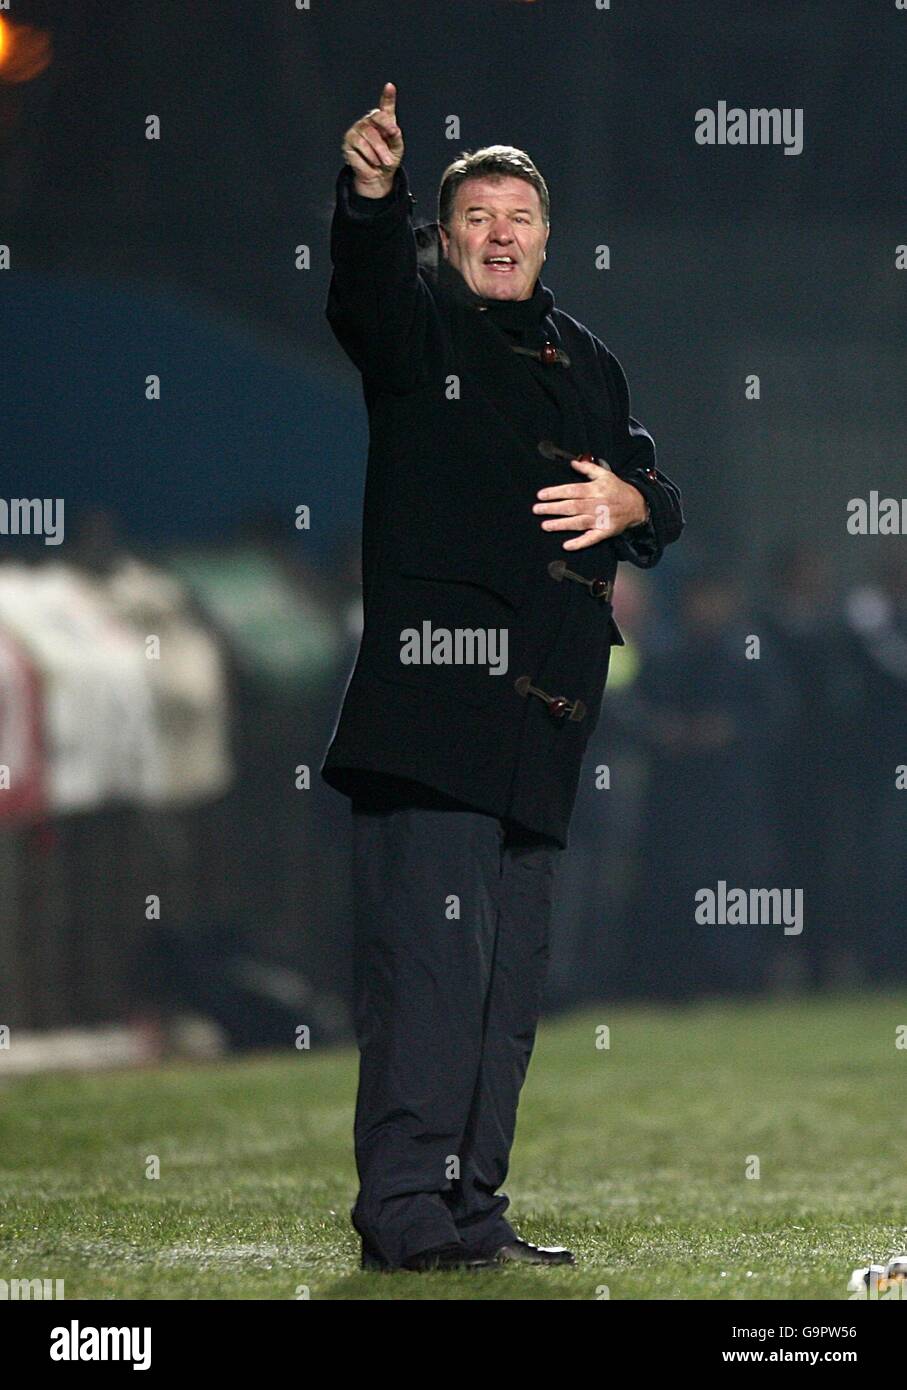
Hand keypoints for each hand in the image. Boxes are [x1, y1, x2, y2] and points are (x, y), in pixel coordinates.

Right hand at [341, 82, 403, 196]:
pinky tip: (371, 162)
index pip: (385, 107)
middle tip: (389, 160)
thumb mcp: (397, 149)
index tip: (390, 87)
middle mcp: (367, 121)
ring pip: (366, 137)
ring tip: (381, 163)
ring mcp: (356, 130)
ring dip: (377, 153)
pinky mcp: (348, 142)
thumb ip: (396, 138)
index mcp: (381, 120)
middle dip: (383, 145)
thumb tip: (394, 129)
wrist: (377, 177)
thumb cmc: (387, 159)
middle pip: (374, 124)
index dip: (388, 96)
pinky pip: (358, 147)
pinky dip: (368, 157)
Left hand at [532, 457, 648, 550]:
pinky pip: (591, 539)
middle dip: (553, 508)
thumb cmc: (618, 489)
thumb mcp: (605, 474)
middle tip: (537, 509)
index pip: (572, 490)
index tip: (541, 495)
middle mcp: (597, 504)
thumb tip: (573, 462)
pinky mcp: (605, 531)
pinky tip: (567, 545)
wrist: (637, 505)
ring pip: (578, 522)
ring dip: (561, 524)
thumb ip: (588, 469)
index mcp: (595, 489)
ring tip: (545, 525)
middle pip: (572, 506)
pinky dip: (579, 543)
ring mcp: (600, 519)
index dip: (556, 493)